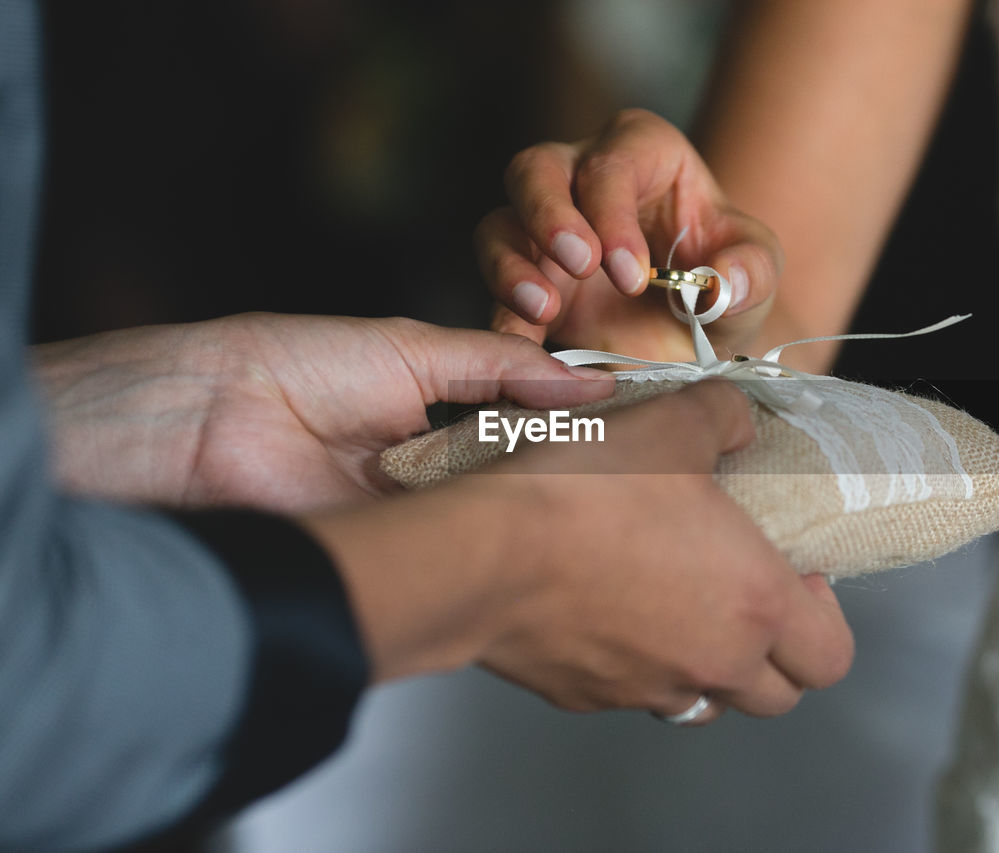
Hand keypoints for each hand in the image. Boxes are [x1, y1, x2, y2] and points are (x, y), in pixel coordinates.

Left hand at [32, 313, 613, 511]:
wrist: (215, 421)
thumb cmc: (300, 365)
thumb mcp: (417, 348)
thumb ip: (504, 365)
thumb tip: (586, 381)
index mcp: (441, 404)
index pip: (526, 415)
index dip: (574, 418)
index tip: (630, 420)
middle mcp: (436, 460)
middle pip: (519, 467)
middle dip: (565, 464)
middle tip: (628, 459)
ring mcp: (419, 507)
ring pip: (495, 508)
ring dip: (532, 498)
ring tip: (596, 489)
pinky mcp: (401, 547)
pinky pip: (458, 542)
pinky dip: (489, 534)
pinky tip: (532, 525)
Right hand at [303, 380, 853, 720]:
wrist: (480, 554)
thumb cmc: (587, 491)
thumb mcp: (672, 423)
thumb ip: (724, 417)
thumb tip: (738, 422)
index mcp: (754, 607)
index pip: (831, 657)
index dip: (826, 619)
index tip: (797, 577)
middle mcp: (710, 663)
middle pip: (775, 696)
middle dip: (772, 653)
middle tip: (741, 592)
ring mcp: (645, 690)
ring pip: (702, 701)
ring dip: (704, 662)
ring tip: (674, 601)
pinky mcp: (585, 697)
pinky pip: (630, 691)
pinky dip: (633, 661)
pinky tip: (603, 607)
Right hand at [477, 109, 782, 361]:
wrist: (699, 334)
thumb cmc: (725, 279)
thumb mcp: (755, 272)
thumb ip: (750, 271)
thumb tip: (722, 282)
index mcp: (642, 151)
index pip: (612, 164)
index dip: (613, 214)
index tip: (632, 275)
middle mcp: (580, 175)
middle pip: (537, 170)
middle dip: (550, 217)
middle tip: (579, 266)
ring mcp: (543, 227)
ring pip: (500, 224)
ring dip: (512, 265)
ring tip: (542, 311)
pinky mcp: (525, 278)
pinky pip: (496, 289)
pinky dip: (503, 319)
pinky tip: (519, 351)